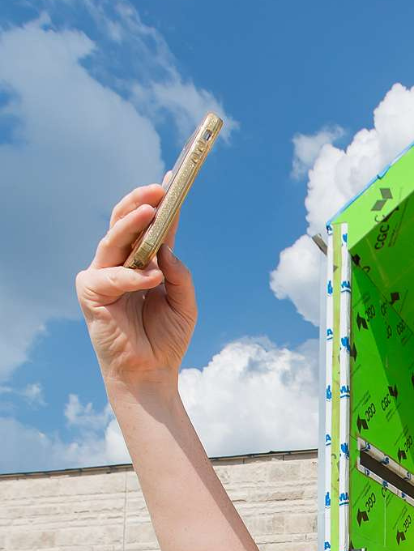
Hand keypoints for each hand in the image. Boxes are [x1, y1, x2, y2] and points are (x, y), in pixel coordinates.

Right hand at [75, 182, 196, 390]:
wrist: (151, 371)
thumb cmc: (167, 338)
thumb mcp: (185, 302)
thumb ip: (178, 274)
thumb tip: (166, 247)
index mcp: (144, 262)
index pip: (153, 228)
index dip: (162, 203)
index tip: (174, 179)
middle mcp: (121, 264)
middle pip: (125, 224)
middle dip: (142, 202)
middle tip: (160, 188)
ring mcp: (103, 277)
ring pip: (113, 240)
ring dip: (131, 224)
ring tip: (152, 211)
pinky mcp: (91, 294)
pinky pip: (110, 277)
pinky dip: (132, 276)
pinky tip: (152, 277)